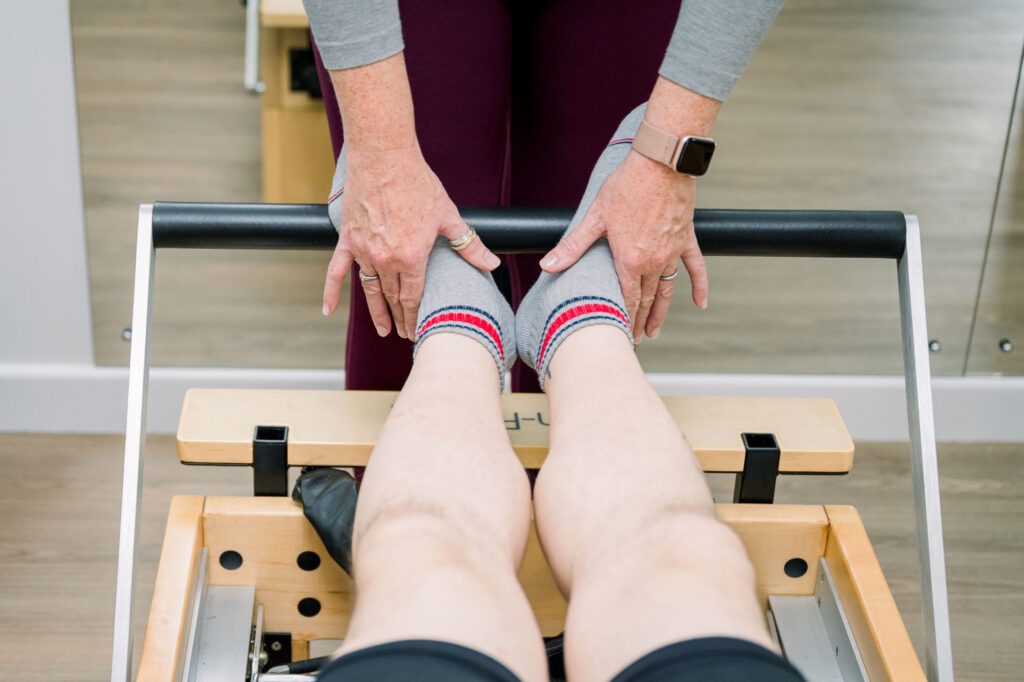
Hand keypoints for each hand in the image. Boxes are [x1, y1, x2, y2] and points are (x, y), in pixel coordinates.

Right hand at [322, 145, 499, 338]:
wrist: (384, 157)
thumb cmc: (417, 183)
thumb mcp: (448, 216)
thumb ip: (468, 244)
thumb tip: (491, 263)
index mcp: (412, 257)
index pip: (415, 298)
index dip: (417, 317)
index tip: (420, 331)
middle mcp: (386, 260)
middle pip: (393, 298)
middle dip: (401, 319)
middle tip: (406, 334)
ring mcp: (365, 251)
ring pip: (370, 290)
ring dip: (377, 312)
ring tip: (384, 330)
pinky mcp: (349, 240)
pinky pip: (336, 271)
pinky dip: (331, 291)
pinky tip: (328, 310)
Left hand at [539, 150, 707, 341]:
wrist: (661, 163)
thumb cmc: (626, 186)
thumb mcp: (594, 217)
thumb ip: (572, 246)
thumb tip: (547, 265)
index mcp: (629, 260)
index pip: (626, 299)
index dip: (623, 318)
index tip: (620, 336)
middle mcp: (652, 261)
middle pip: (646, 299)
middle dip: (638, 321)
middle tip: (634, 339)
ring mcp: (671, 252)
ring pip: (667, 289)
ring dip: (661, 312)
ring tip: (654, 331)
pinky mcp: (686, 239)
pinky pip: (696, 268)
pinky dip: (699, 286)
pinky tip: (701, 303)